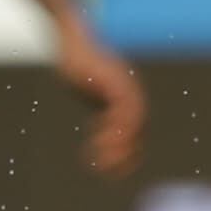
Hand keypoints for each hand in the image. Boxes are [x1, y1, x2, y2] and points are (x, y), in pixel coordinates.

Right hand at [56, 26, 144, 175]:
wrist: (70, 38)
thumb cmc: (78, 64)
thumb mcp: (90, 91)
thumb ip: (100, 107)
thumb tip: (100, 126)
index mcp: (126, 97)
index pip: (136, 132)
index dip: (129, 154)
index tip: (112, 173)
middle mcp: (130, 92)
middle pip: (140, 129)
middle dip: (127, 154)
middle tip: (107, 173)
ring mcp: (124, 84)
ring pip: (134, 120)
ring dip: (120, 143)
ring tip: (101, 160)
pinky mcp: (113, 79)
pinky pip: (122, 107)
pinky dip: (114, 126)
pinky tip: (97, 137)